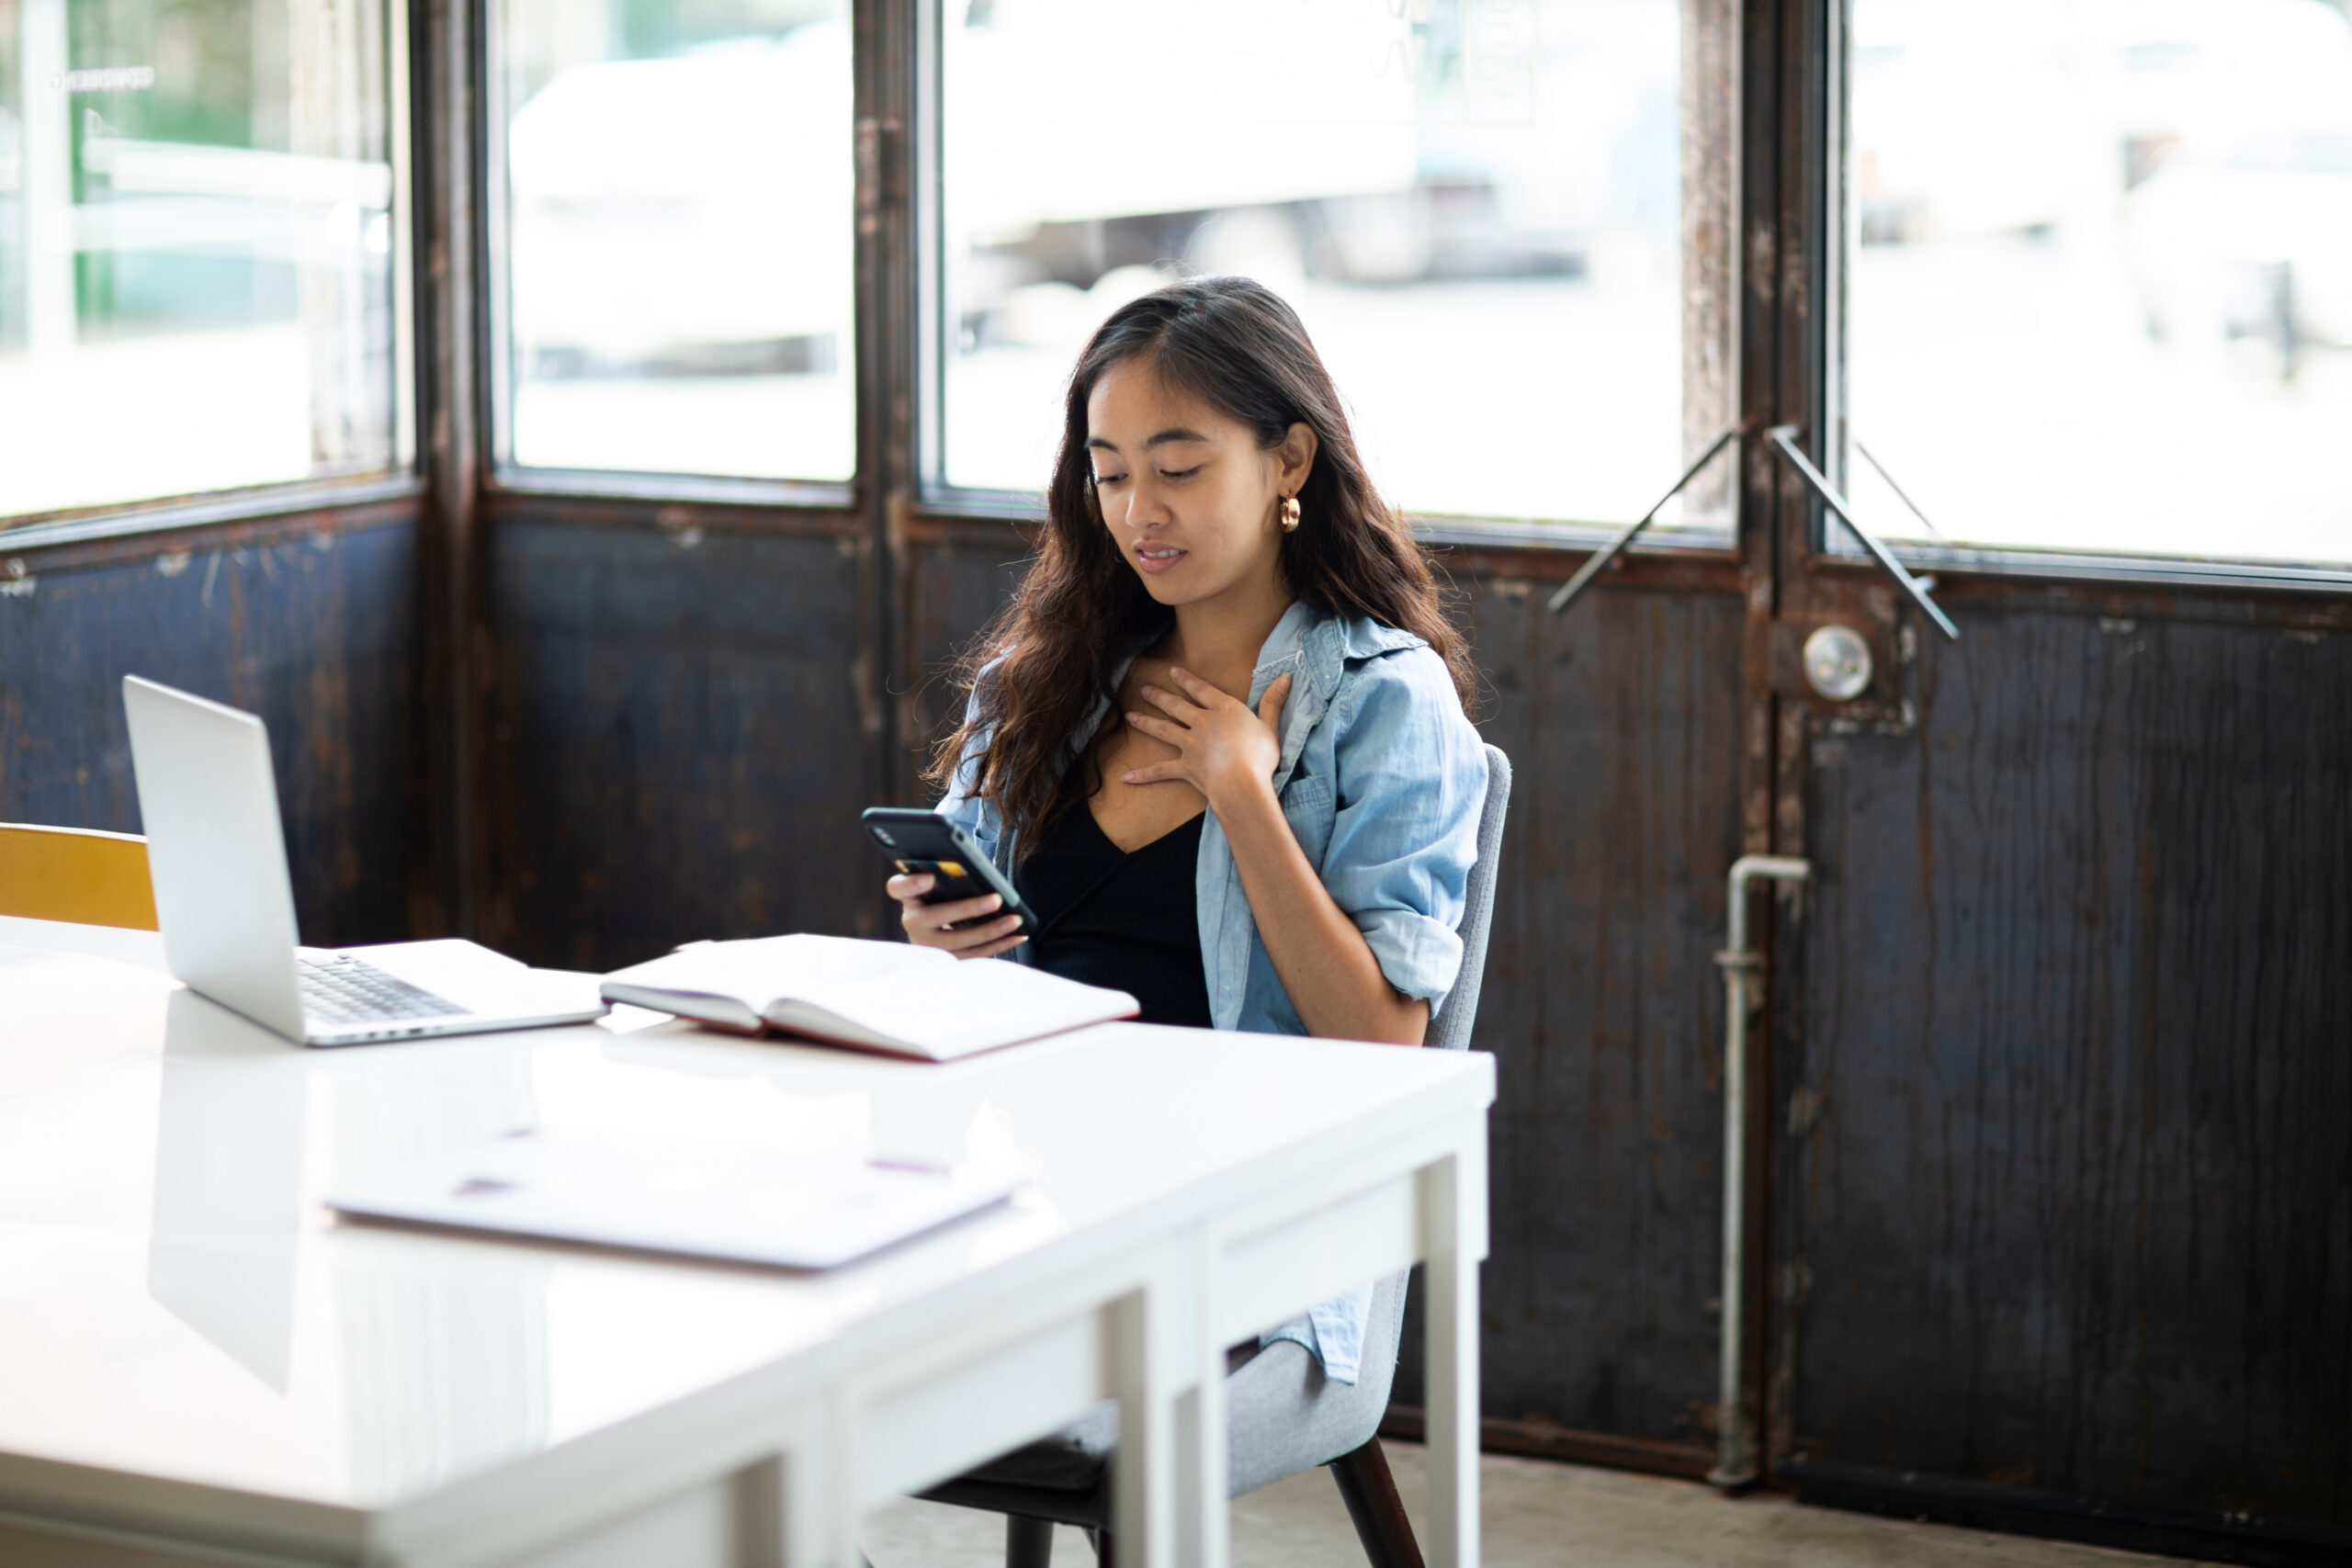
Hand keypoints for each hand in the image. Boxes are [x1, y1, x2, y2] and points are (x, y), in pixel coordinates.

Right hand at [888, 872, 1027, 957]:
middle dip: (969, 909)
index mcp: (908, 896)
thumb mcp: (941, 883)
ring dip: (991, 931)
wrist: (939, 926)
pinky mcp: (945, 961)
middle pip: (936, 917)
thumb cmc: (944, 894)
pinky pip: (973, 956)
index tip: (929, 877)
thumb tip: (977, 871)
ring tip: (1015, 920)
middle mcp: (912, 922)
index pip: (898, 887)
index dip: (911, 883)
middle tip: (997, 899)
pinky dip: (998, 945)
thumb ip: (948, 874)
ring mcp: (926, 945)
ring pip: (958, 941)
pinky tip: (1017, 935)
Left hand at [1121, 667, 1291, 808]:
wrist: (1241, 782)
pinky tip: (1126, 777)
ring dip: (1145, 723)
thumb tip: (1286, 677)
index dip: (1187, 679)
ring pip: (1163, 730)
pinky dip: (1143, 774)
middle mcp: (1203, 723)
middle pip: (1177, 706)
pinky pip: (1160, 770)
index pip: (1202, 690)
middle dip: (1159, 696)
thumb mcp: (1270, 726)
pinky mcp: (1185, 767)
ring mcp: (1191, 745)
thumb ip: (1273, 702)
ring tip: (1129, 717)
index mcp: (1224, 710)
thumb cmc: (1260, 755)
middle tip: (1144, 690)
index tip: (1172, 671)